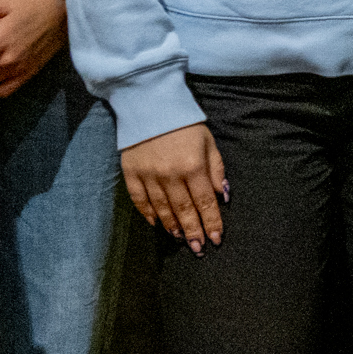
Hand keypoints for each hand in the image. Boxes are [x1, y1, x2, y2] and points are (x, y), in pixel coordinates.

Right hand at [122, 121, 226, 252]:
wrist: (150, 104)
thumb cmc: (185, 124)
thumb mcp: (208, 143)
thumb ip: (216, 170)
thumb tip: (222, 196)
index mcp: (193, 166)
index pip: (205, 203)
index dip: (211, 223)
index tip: (216, 239)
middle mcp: (170, 175)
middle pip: (184, 211)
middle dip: (193, 232)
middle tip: (199, 249)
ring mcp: (148, 175)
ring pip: (162, 209)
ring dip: (172, 227)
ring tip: (181, 240)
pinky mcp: (131, 172)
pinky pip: (139, 199)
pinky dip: (148, 214)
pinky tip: (156, 224)